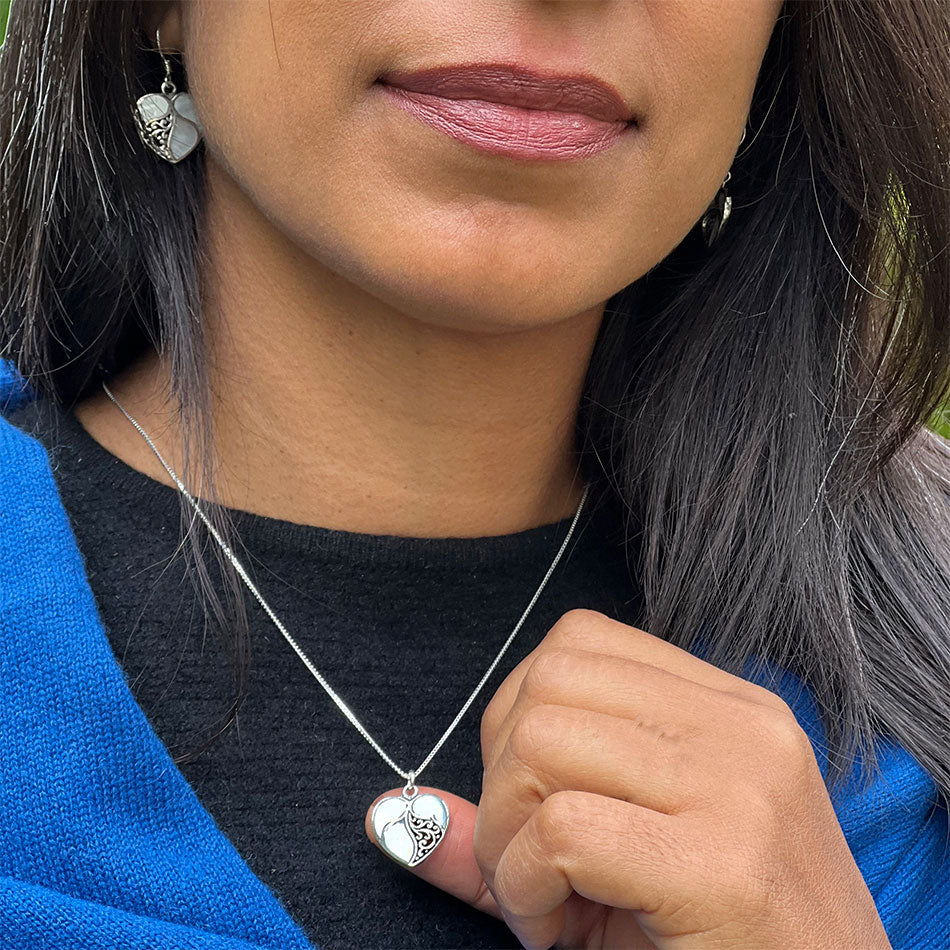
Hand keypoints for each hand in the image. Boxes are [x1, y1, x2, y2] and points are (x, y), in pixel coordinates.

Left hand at [365, 608, 889, 948]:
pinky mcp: (724, 863)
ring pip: (542, 743)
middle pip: (549, 681)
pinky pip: (562, 828)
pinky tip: (557, 928)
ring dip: (507, 834)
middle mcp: (741, 727)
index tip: (527, 795)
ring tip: (541, 897)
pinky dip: (525, 885)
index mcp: (729, 706)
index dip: (517, 711)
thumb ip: (512, 825)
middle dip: (501, 772)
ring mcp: (738, 786)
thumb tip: (389, 817)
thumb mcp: (624, 857)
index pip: (579, 641)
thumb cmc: (718, 936)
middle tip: (525, 858)